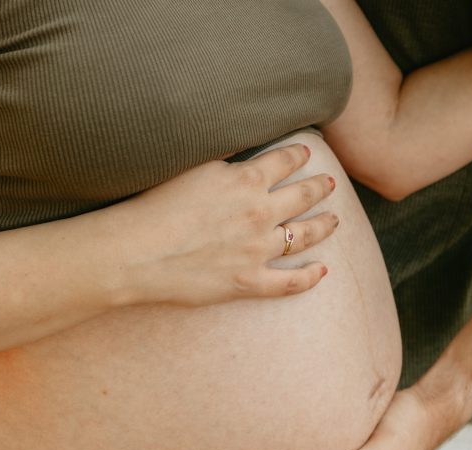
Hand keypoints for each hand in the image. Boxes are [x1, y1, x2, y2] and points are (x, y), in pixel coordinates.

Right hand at [125, 143, 339, 305]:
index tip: (306, 152)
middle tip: (331, 183)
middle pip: (302, 196)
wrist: (137, 252)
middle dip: (320, 187)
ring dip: (324, 226)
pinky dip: (310, 277)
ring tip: (334, 220)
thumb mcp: (190, 165)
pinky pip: (290, 282)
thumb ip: (222, 156)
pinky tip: (323, 271)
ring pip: (304, 235)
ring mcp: (257, 250)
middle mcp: (260, 213)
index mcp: (246, 180)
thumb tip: (239, 143)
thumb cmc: (153, 205)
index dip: (298, 154)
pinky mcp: (249, 282)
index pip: (284, 161)